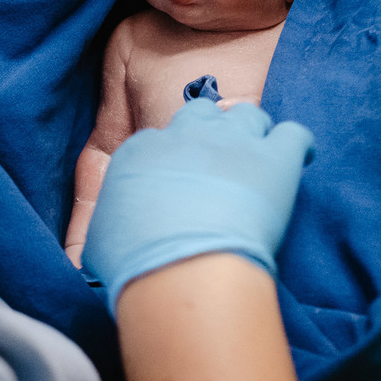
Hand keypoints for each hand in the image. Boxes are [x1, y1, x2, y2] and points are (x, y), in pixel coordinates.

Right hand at [82, 99, 313, 311]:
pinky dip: (297, 147)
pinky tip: (296, 161)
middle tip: (217, 163)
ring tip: (256, 158)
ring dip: (252, 133)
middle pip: (201, 115)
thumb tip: (83, 259)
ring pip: (248, 116)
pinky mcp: (277, 156)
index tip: (175, 182)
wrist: (184, 265)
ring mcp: (234, 140)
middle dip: (210, 132)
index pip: (156, 141)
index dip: (169, 160)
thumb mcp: (99, 246)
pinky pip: (295, 135)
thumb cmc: (134, 259)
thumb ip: (99, 235)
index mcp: (143, 150)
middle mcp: (188, 135)